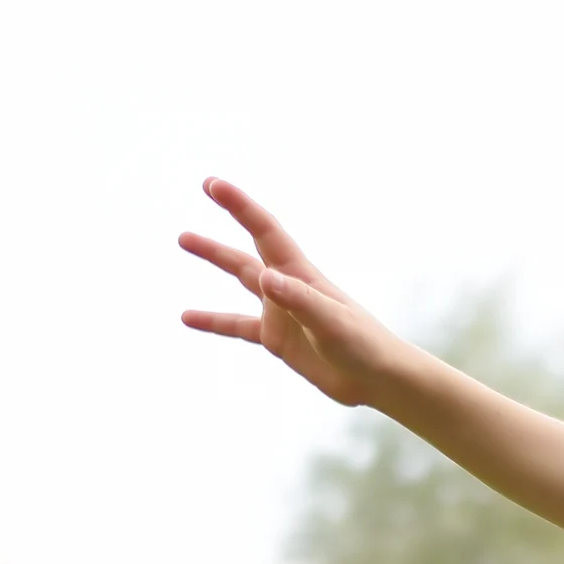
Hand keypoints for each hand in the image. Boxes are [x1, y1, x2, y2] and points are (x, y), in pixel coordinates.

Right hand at [180, 179, 417, 410]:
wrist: (379, 378)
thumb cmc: (363, 346)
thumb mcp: (330, 323)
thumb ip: (299, 299)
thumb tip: (264, 278)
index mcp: (301, 275)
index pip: (266, 232)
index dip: (240, 207)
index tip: (213, 185)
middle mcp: (288, 287)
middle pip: (249, 247)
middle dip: (227, 218)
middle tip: (205, 188)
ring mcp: (281, 312)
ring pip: (241, 278)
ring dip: (215, 258)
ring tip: (184, 238)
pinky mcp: (278, 339)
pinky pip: (237, 326)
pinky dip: (213, 321)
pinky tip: (187, 317)